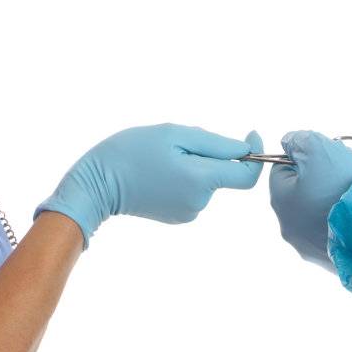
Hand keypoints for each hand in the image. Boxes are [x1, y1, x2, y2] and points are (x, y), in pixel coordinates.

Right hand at [38, 124, 263, 245]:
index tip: (249, 135)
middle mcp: (199, 202)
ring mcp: (188, 212)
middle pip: (224, 174)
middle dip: (212, 154)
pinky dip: (185, 176)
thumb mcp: (174, 134)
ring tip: (163, 156)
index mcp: (201, 180)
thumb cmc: (131, 152)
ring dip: (195, 164)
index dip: (255, 155)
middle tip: (178, 142)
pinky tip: (159, 171)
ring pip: (207, 180)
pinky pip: (193, 190)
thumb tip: (246, 150)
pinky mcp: (177, 216)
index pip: (247, 176)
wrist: (96, 184)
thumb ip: (215, 143)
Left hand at [269, 129, 351, 270]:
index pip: (283, 167)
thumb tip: (290, 142)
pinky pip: (332, 229)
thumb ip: (299, 140)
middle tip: (345, 171)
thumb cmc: (342, 186)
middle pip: (302, 189)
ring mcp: (308, 246)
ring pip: (318, 210)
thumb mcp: (317, 148)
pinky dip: (343, 217)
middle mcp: (288, 227)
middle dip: (322, 176)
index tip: (326, 156)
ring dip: (334, 197)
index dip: (305, 157)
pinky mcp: (328, 258)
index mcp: (279, 199)